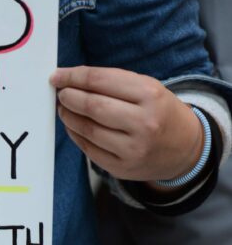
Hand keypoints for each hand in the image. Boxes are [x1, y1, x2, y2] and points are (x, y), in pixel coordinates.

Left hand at [51, 66, 203, 184]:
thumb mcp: (148, 88)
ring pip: (88, 129)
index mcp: (150, 95)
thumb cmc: (160, 112)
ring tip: (64, 108)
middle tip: (60, 93)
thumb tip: (71, 81)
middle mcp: (143, 123)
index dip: (73, 77)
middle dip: (69, 97)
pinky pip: (89, 150)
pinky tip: (73, 126)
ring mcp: (133, 149)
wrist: (186, 149)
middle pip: (92, 106)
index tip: (58, 76)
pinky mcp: (122, 168)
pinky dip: (76, 135)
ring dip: (69, 116)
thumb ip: (113, 83)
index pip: (101, 81)